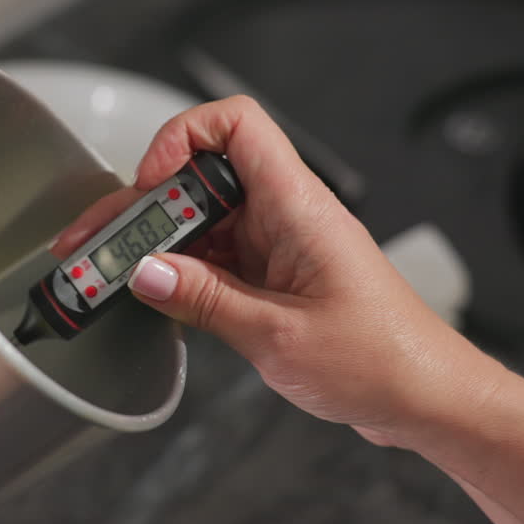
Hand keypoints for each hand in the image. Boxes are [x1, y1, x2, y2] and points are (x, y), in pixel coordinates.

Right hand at [53, 96, 504, 446]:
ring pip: (202, 221)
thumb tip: (143, 273)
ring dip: (155, 245)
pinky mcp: (274, 277)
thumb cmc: (382, 360)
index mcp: (298, 206)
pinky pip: (214, 258)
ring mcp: (279, 245)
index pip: (235, 124)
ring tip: (107, 275)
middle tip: (96, 244)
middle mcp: (286, 215)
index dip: (180, 138)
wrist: (427, 398)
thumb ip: (203, 300)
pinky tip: (151, 295)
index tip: (146, 186)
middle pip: (201, 179)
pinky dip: (178, 273)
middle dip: (144, 206)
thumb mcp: (277, 335)